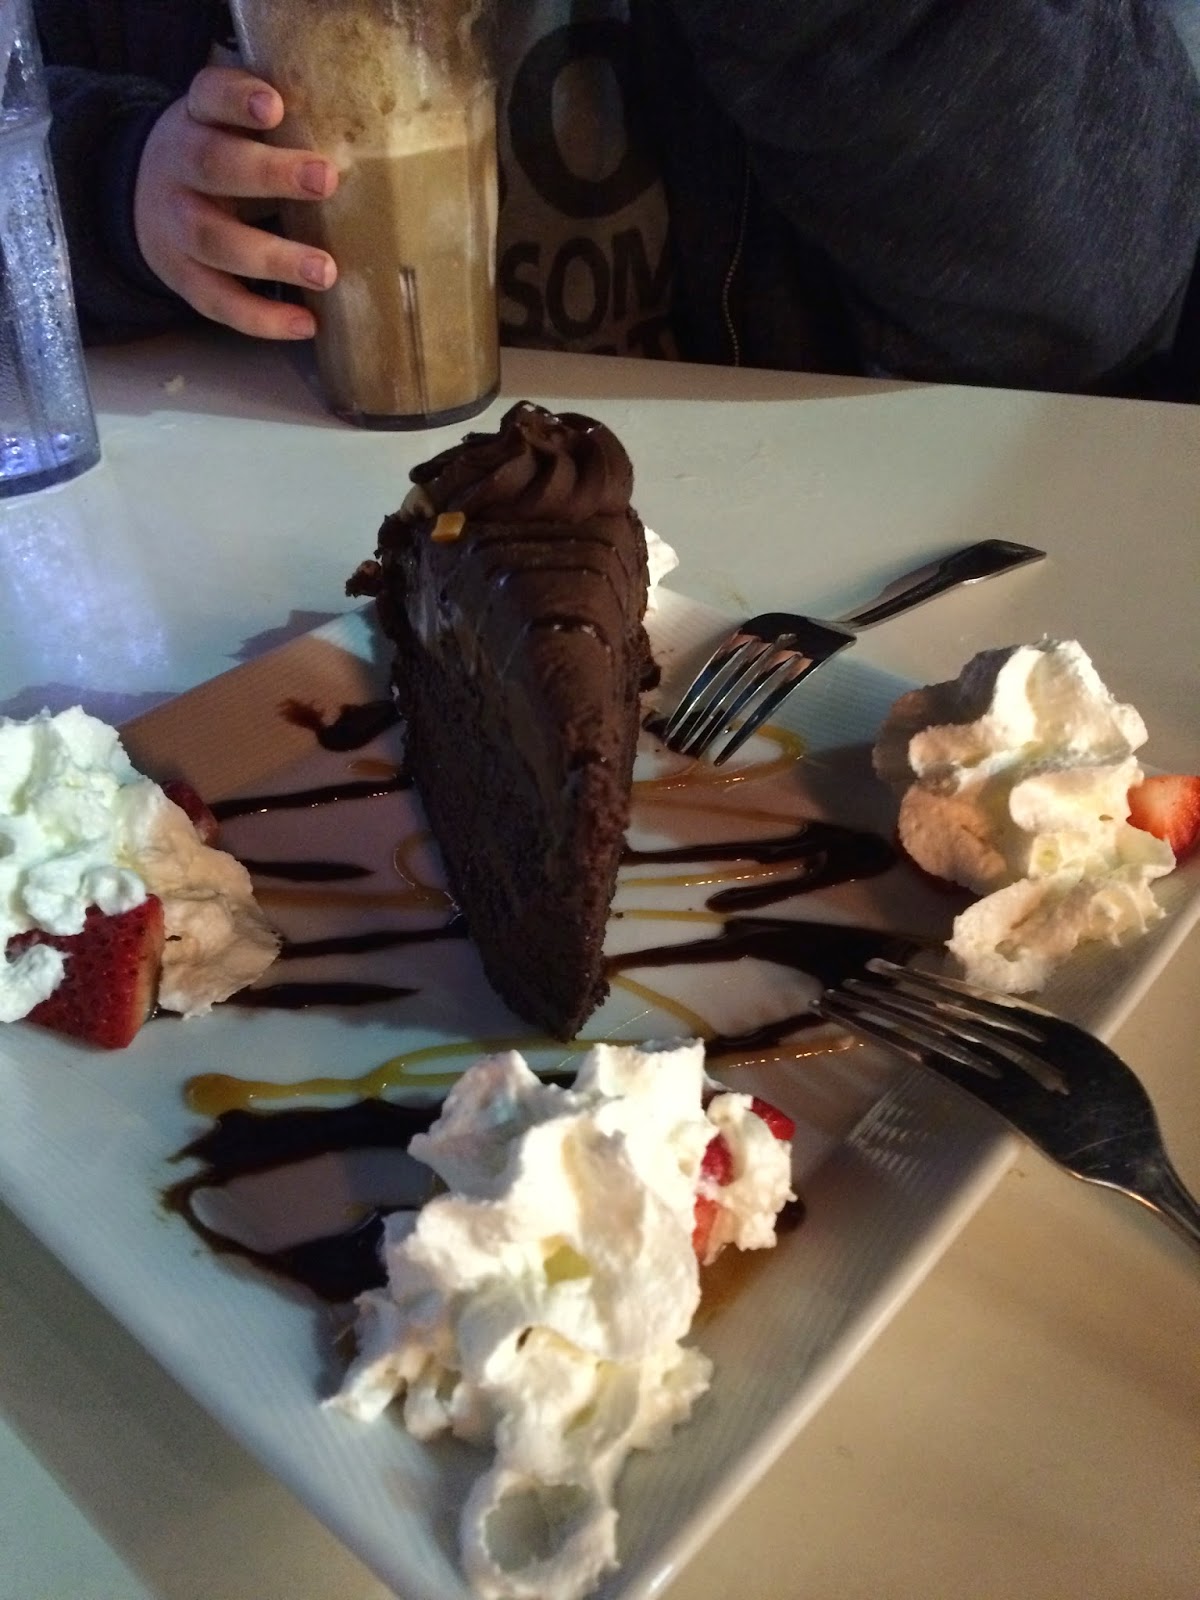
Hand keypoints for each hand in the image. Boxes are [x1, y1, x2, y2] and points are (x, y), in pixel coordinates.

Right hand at [133, 65, 338, 339]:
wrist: (141, 198)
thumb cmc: (218, 156)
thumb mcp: (230, 125)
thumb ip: (277, 126)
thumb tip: (364, 138)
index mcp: (196, 120)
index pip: (210, 96)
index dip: (238, 100)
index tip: (274, 106)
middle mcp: (178, 167)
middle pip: (215, 165)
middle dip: (270, 174)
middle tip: (325, 180)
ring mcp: (176, 226)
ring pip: (216, 241)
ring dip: (273, 258)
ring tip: (325, 271)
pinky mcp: (182, 277)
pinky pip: (219, 301)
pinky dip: (262, 317)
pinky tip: (305, 323)